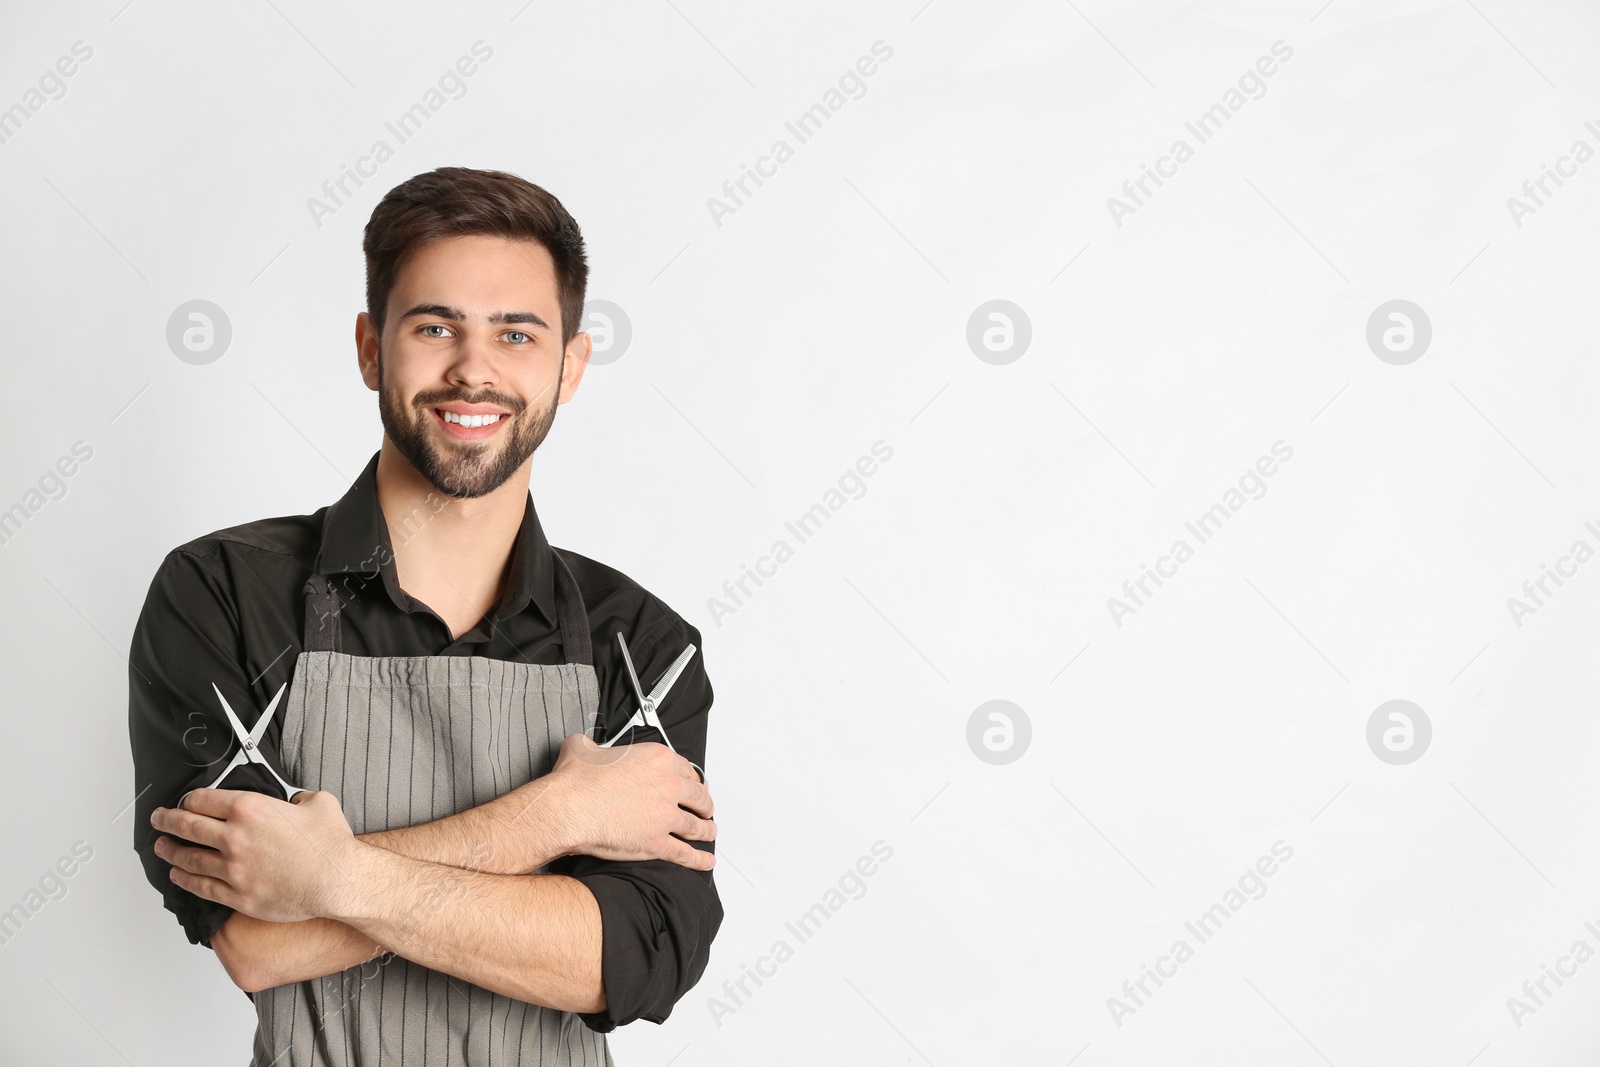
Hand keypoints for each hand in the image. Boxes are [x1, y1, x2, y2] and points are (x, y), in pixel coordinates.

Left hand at [151, 789, 370, 922]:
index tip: (185, 801)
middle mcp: (235, 838)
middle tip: (158, 819)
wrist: (337, 880)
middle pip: (187, 826)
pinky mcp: (238, 895)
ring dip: (170, 851)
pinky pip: (202, 886)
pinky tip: (179, 875)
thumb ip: (300, 797)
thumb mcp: (319, 803)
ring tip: (161, 848)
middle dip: (167, 821)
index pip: (204, 800)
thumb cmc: (330, 845)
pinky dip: (185, 880)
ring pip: (188, 858)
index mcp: (251, 810)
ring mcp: (233, 869)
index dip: (190, 799)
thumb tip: (296, 802)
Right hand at [523, 734, 716, 870]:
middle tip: (705, 808)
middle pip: (698, 797)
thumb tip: (584, 746)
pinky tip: (705, 861)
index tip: (692, 785)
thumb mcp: (583, 748)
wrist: (568, 809)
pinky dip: (698, 859)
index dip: (691, 780)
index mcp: (657, 759)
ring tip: (709, 833)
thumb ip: (591, 745)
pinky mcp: (657, 843)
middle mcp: (668, 786)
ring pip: (696, 826)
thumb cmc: (576, 782)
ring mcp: (665, 817)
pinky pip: (685, 853)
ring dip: (706, 830)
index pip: (686, 770)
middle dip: (704, 804)